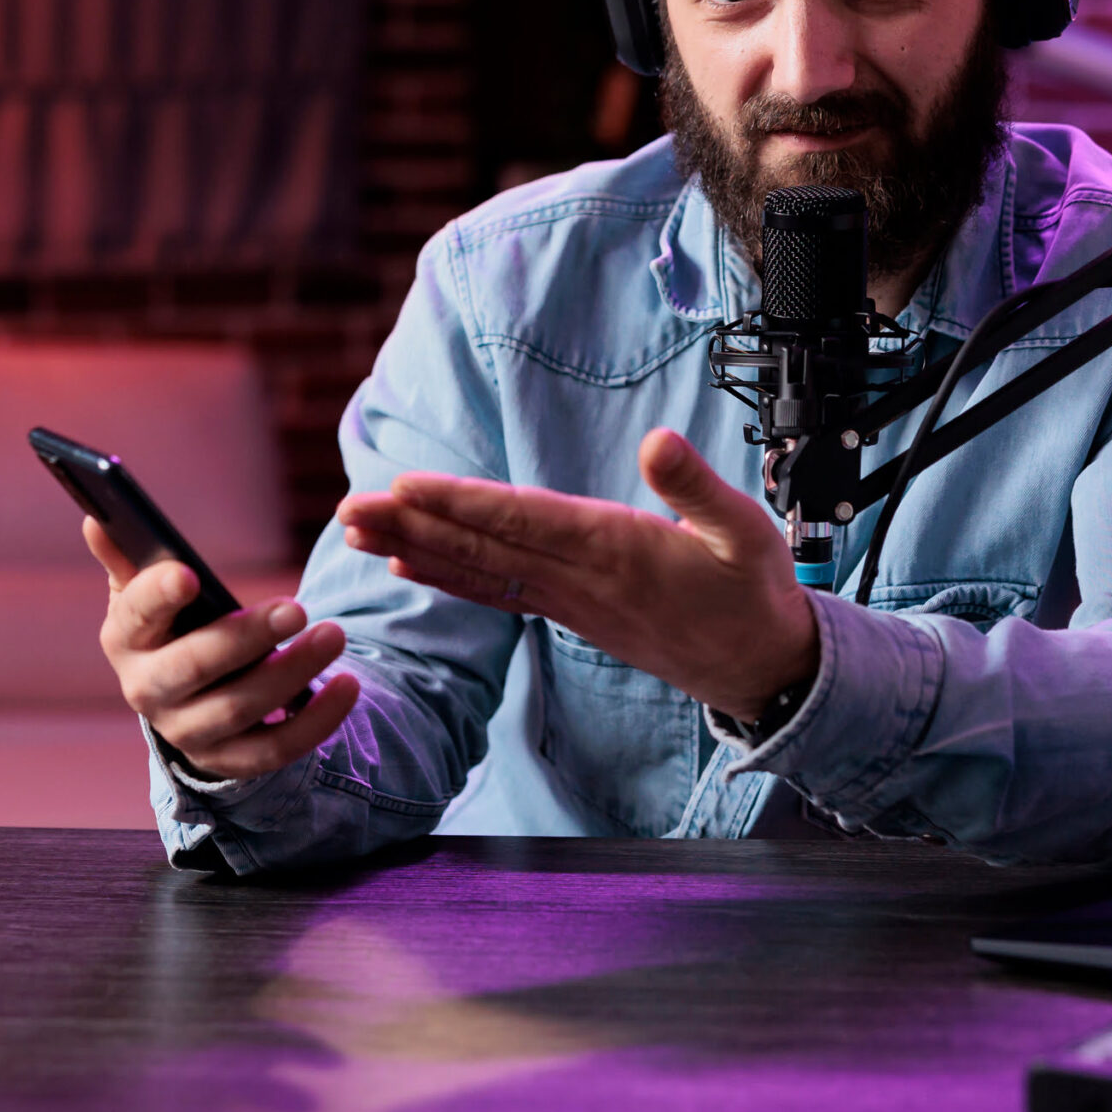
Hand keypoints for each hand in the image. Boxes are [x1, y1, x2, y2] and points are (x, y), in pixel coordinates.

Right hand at [88, 518, 360, 781]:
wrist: (182, 700)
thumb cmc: (170, 627)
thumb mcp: (147, 593)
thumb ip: (129, 556)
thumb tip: (97, 518)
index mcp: (125, 638)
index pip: (136, 615)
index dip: (158, 595)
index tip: (188, 574)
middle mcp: (147, 691)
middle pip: (193, 667)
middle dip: (246, 638)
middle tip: (298, 608)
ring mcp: (187, 732)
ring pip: (240, 708)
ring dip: (292, 673)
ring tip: (335, 635)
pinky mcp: (228, 761)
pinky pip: (275, 750)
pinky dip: (316, 722)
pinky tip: (348, 686)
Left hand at [335, 428, 815, 722]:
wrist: (762, 669)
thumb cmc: (754, 592)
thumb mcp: (747, 532)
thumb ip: (699, 488)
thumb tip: (658, 442)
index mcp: (617, 550)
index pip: (524, 522)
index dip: (461, 504)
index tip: (406, 487)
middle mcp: (581, 580)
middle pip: (483, 547)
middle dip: (413, 524)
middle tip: (349, 507)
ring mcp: (570, 603)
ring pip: (480, 571)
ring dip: (416, 548)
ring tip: (356, 531)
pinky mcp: (571, 615)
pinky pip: (497, 594)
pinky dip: (449, 578)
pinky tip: (408, 565)